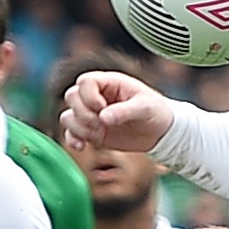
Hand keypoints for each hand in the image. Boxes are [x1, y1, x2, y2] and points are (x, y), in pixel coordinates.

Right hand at [59, 71, 174, 157]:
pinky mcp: (91, 130)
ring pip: (68, 116)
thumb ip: (124, 111)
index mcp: (110, 83)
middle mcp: (97, 96)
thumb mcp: (145, 108)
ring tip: (99, 135)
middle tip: (101, 125)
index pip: (85, 81)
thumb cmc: (156, 112)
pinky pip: (70, 133)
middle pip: (71, 96)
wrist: (161, 132)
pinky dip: (72, 139)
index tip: (102, 108)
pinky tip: (82, 146)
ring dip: (79, 128)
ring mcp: (92, 114)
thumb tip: (103, 117)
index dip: (88, 96)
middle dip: (83, 113)